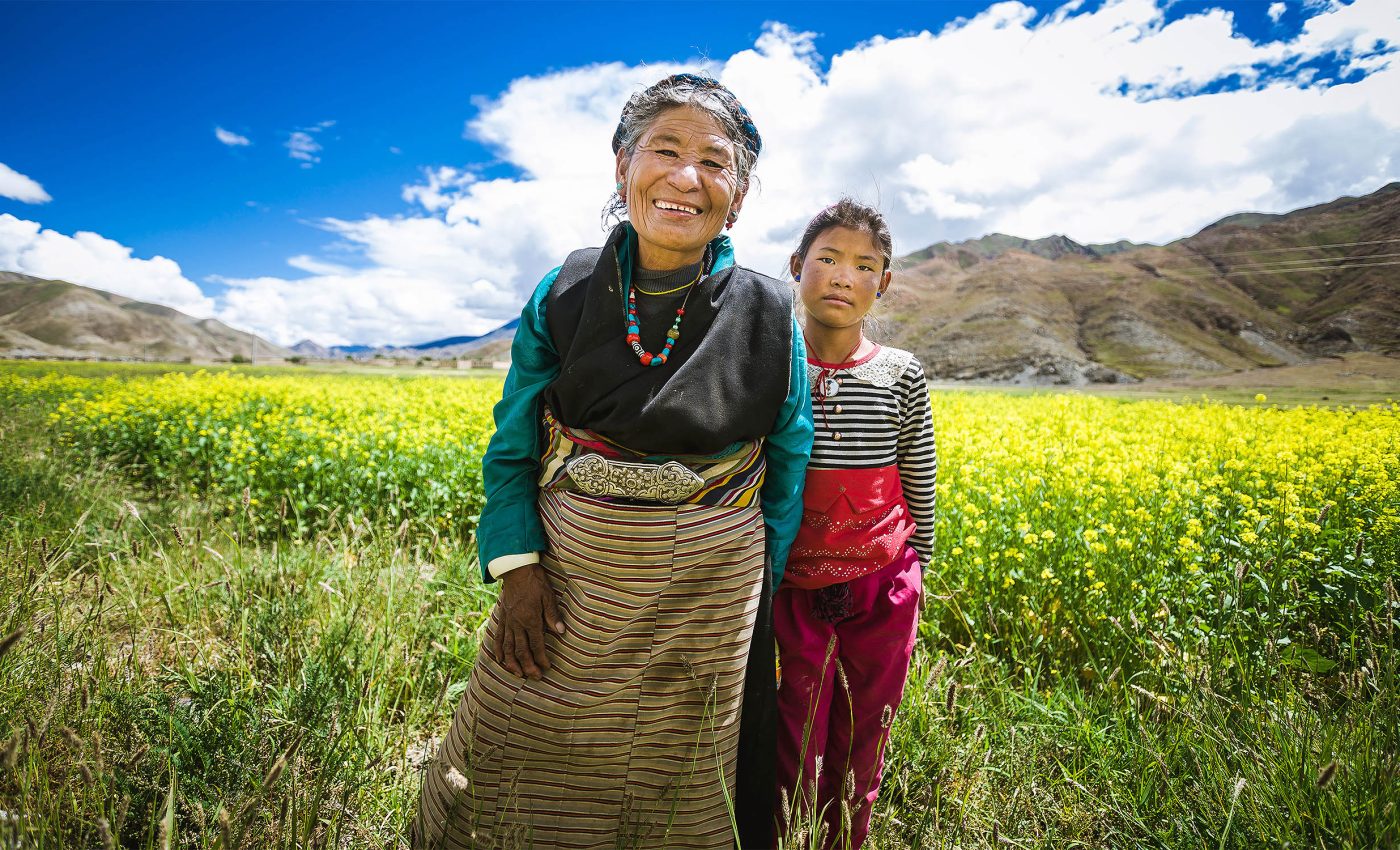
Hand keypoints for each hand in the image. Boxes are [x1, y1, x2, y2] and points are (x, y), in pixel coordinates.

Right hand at [493, 564, 564, 679]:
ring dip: (512, 663)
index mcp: (530, 619)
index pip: (536, 645)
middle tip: (535, 677)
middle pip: (521, 651)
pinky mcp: (502, 618)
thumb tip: (561, 632)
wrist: (516, 570)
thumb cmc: (535, 582)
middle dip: (528, 666)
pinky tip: (501, 660)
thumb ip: (553, 616)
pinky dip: (498, 650)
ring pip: (507, 648)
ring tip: (518, 674)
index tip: (547, 668)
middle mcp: (517, 624)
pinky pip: (498, 637)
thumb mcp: (549, 597)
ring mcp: (508, 622)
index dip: (541, 659)